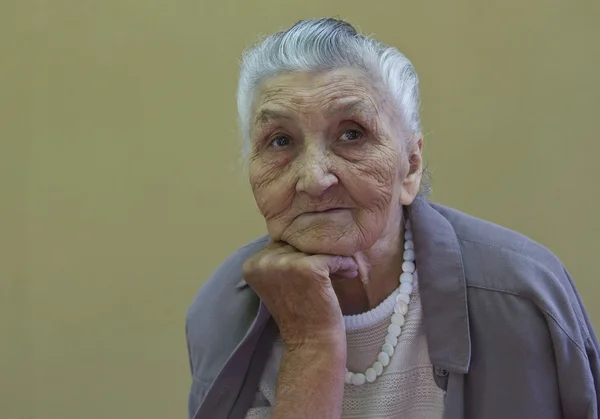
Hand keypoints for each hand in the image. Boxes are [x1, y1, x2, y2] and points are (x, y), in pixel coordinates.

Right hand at [242, 242, 357, 349]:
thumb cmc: (300, 313)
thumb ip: (281, 258)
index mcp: (252, 264)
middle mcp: (264, 262)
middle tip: (336, 267)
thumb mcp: (280, 282)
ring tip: (344, 270)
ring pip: (316, 246)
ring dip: (334, 257)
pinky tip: (349, 273)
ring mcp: (285, 264)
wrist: (311, 343)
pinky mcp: (308, 268)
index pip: (282, 243)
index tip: (317, 266)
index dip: (302, 253)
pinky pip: (332, 255)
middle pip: (298, 242)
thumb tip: (303, 229)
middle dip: (319, 254)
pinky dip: (344, 263)